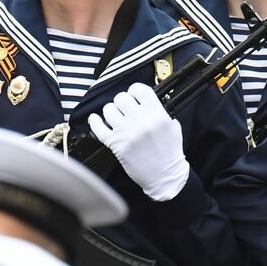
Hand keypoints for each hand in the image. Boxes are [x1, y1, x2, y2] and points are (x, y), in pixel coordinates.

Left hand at [88, 83, 188, 200]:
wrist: (164, 176)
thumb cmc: (169, 153)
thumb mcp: (172, 127)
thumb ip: (160, 112)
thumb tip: (146, 101)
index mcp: (157, 114)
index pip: (140, 90)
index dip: (135, 90)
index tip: (134, 95)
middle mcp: (140, 121)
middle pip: (122, 98)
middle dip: (122, 102)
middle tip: (124, 108)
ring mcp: (126, 132)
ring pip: (108, 110)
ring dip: (110, 112)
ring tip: (114, 116)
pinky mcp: (116, 144)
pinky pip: (98, 127)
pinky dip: (94, 121)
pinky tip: (95, 119)